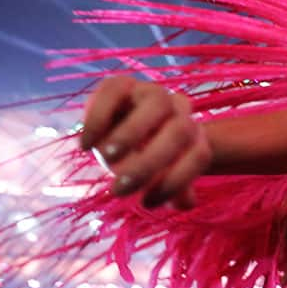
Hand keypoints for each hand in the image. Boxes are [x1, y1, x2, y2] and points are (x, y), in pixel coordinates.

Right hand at [81, 76, 211, 208]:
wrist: (117, 126)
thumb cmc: (141, 157)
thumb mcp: (157, 177)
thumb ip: (174, 189)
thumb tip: (185, 203)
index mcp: (193, 134)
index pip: (200, 154)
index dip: (177, 182)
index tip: (145, 203)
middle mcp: (178, 109)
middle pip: (180, 131)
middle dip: (149, 164)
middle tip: (120, 189)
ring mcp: (151, 92)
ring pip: (157, 103)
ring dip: (131, 134)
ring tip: (107, 159)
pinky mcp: (120, 84)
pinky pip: (115, 90)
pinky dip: (99, 118)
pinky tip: (86, 145)